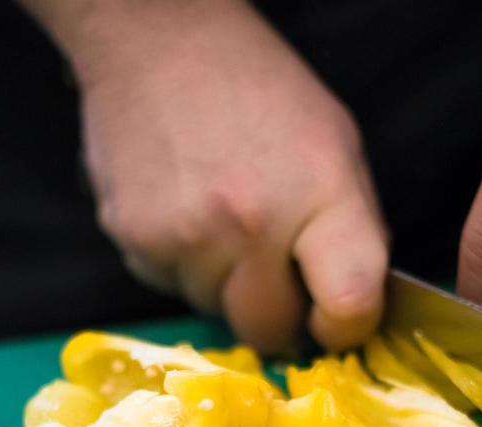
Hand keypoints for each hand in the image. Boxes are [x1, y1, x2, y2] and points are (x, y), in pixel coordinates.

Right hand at [41, 0, 387, 352]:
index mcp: (317, 193)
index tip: (335, 320)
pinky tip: (185, 210)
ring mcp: (183, 237)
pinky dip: (182, 264)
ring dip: (224, 284)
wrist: (159, 40)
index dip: (345, 327)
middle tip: (275, 273)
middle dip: (277, 314)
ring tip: (222, 219)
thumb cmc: (258, 90)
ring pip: (213, 310)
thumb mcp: (336, 146)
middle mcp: (248, 223)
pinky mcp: (132, 240)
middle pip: (267, 330)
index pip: (347, 306)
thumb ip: (349, 234)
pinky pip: (169, 286)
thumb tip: (346, 313)